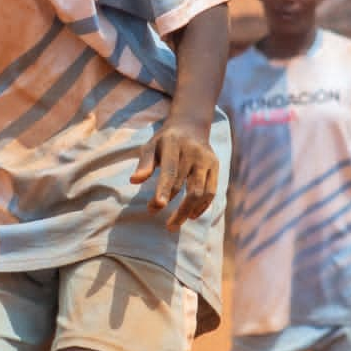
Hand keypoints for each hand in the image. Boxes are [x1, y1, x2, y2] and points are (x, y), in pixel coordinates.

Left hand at [130, 117, 219, 231]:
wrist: (191, 125)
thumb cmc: (165, 141)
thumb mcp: (151, 146)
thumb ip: (144, 163)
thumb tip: (134, 181)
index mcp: (174, 145)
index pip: (170, 171)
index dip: (163, 190)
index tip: (155, 207)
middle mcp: (194, 152)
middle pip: (188, 186)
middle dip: (176, 207)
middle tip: (164, 223)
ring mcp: (207, 160)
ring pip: (202, 192)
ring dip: (188, 211)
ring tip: (174, 224)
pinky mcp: (215, 167)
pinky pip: (211, 192)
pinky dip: (202, 207)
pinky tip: (191, 216)